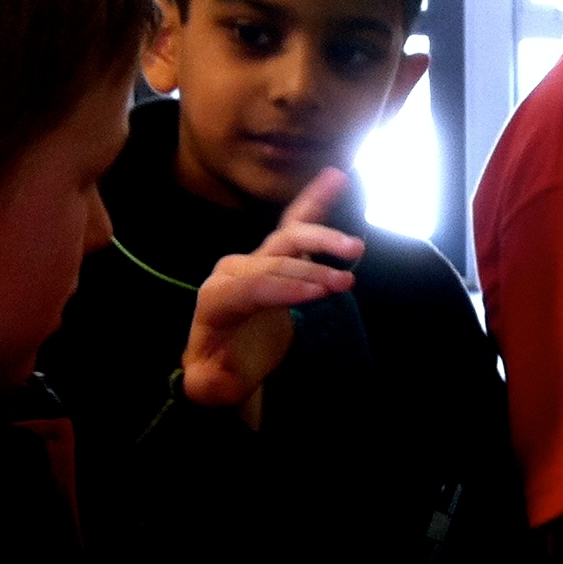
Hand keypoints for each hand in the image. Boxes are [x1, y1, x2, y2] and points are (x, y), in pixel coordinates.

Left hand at [179, 169, 364, 423]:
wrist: (226, 360)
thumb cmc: (220, 373)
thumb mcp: (209, 386)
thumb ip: (207, 384)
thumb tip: (214, 377)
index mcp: (216, 299)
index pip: (250, 287)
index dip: (284, 288)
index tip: (319, 295)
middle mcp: (234, 271)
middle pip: (274, 259)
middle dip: (311, 269)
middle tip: (344, 282)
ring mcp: (257, 260)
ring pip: (289, 238)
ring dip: (322, 240)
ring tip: (355, 249)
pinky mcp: (277, 258)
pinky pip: (297, 223)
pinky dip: (317, 200)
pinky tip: (337, 177)